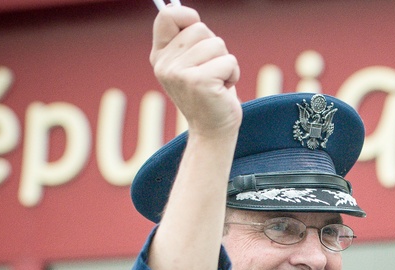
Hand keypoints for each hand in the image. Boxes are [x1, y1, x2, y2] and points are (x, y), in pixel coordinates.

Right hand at [150, 5, 240, 139]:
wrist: (212, 132)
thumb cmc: (208, 94)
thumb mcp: (192, 64)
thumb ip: (188, 40)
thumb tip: (181, 8)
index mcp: (160, 55)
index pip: (167, 15)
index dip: (188, 16)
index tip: (197, 26)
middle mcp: (165, 63)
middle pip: (200, 28)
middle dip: (215, 47)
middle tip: (211, 71)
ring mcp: (180, 73)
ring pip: (217, 44)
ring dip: (226, 62)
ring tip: (218, 82)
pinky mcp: (199, 82)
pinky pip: (229, 61)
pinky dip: (233, 74)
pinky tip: (223, 90)